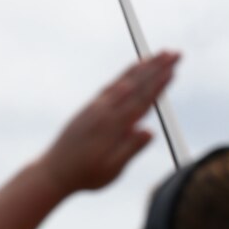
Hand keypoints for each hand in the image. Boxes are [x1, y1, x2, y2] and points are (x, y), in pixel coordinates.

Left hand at [40, 52, 178, 192]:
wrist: (53, 172)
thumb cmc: (85, 175)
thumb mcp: (111, 169)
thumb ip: (131, 149)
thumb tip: (150, 131)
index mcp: (112, 125)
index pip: (142, 100)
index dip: (159, 84)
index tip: (174, 69)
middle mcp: (104, 110)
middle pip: (136, 84)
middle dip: (157, 67)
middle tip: (175, 53)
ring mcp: (96, 107)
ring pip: (124, 80)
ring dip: (143, 66)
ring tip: (158, 54)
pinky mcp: (90, 107)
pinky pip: (111, 84)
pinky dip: (125, 74)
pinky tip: (133, 71)